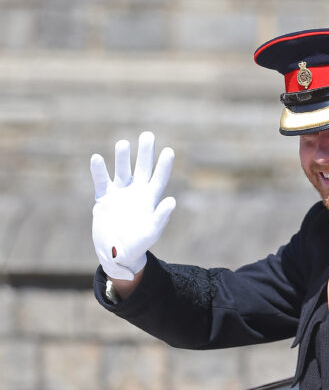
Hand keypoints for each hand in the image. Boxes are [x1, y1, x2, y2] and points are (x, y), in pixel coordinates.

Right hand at [90, 131, 175, 280]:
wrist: (117, 253)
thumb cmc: (138, 244)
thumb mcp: (151, 232)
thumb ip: (161, 217)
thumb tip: (171, 201)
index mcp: (150, 199)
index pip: (159, 178)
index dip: (164, 165)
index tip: (169, 151)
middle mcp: (136, 192)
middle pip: (142, 168)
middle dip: (145, 152)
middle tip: (148, 135)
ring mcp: (120, 193)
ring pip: (122, 170)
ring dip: (122, 158)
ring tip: (123, 143)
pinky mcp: (104, 198)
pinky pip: (101, 181)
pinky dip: (99, 171)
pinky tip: (96, 158)